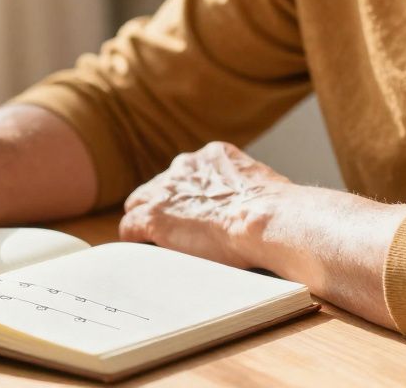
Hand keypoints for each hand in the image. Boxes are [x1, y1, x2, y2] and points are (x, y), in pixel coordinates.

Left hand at [119, 141, 292, 268]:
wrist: (266, 219)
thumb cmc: (275, 210)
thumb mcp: (260, 185)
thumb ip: (244, 189)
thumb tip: (252, 206)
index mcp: (211, 157)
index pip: (186, 174)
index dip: (187, 195)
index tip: (192, 210)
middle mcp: (184, 167)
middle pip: (160, 186)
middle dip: (164, 205)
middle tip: (173, 227)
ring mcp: (165, 192)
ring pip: (138, 203)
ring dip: (145, 220)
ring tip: (150, 240)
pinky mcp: (154, 216)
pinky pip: (130, 226)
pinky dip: (133, 238)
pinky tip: (139, 249)